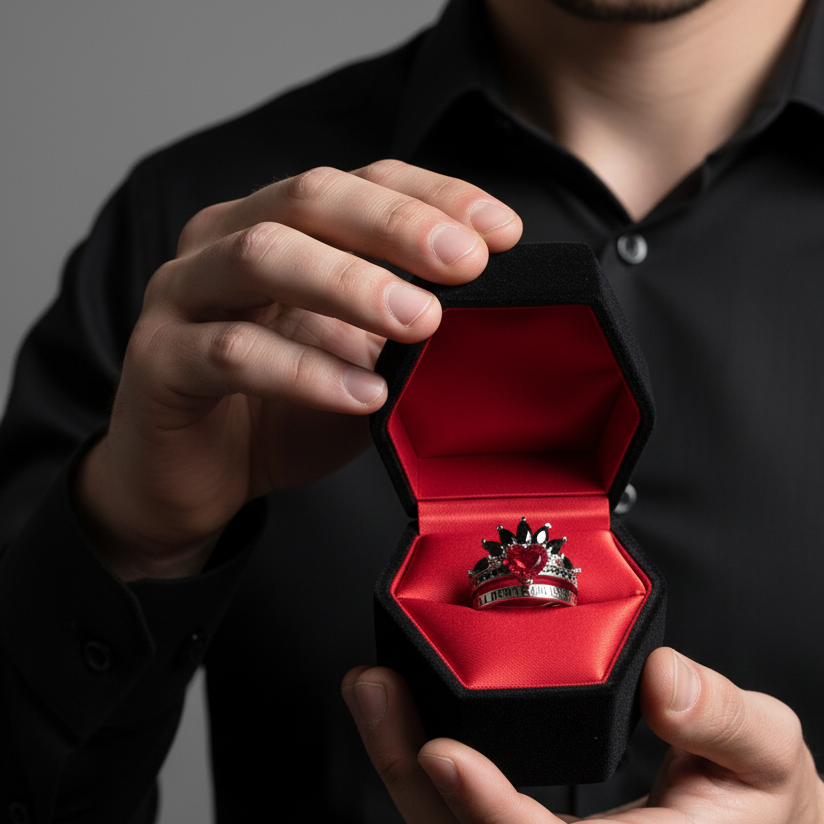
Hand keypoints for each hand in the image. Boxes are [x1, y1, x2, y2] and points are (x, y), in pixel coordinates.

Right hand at [76, 161, 520, 578]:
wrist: (197, 478)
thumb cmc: (282, 411)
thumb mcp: (360, 361)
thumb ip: (403, 328)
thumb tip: (491, 312)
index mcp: (276, 225)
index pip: (360, 181)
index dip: (433, 196)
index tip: (502, 233)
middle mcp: (223, 241)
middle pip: (308, 197)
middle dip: (395, 226)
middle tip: (464, 263)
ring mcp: (181, 295)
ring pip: (261, 256)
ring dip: (350, 284)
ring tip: (422, 323)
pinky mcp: (158, 361)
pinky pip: (231, 352)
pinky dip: (305, 372)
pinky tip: (364, 396)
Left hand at [342, 647, 823, 823]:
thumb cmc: (765, 805)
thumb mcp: (770, 748)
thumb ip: (720, 715)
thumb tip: (660, 676)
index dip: (491, 807)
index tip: (441, 748)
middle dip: (410, 777)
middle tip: (375, 693)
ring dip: (405, 776)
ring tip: (374, 698)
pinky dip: (428, 784)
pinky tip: (410, 728)